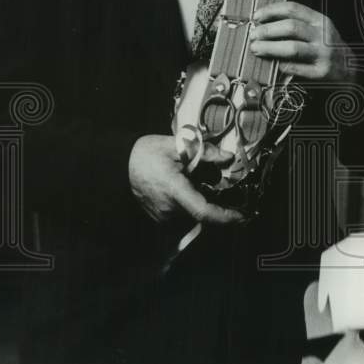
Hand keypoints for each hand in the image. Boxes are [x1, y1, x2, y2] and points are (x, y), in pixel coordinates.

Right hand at [128, 134, 246, 224]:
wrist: (121, 164)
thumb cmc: (146, 153)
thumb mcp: (177, 145)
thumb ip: (205, 152)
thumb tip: (228, 158)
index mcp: (175, 190)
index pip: (203, 211)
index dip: (225, 217)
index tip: (242, 216)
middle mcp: (169, 208)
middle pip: (203, 214)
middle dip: (219, 206)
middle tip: (230, 193)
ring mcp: (163, 216)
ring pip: (193, 216)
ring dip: (205, 205)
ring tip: (204, 185)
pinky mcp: (161, 218)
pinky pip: (183, 216)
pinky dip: (193, 206)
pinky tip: (193, 190)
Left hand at [249, 0, 352, 81]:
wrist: (350, 71)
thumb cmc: (327, 49)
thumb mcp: (318, 31)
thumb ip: (298, 25)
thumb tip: (264, 23)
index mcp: (320, 21)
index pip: (293, 9)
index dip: (272, 11)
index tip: (256, 16)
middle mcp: (323, 35)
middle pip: (291, 27)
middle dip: (268, 30)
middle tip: (253, 35)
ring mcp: (323, 54)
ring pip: (292, 48)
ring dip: (270, 47)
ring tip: (256, 48)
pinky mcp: (321, 72)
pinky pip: (295, 68)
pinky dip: (280, 65)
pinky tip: (271, 65)